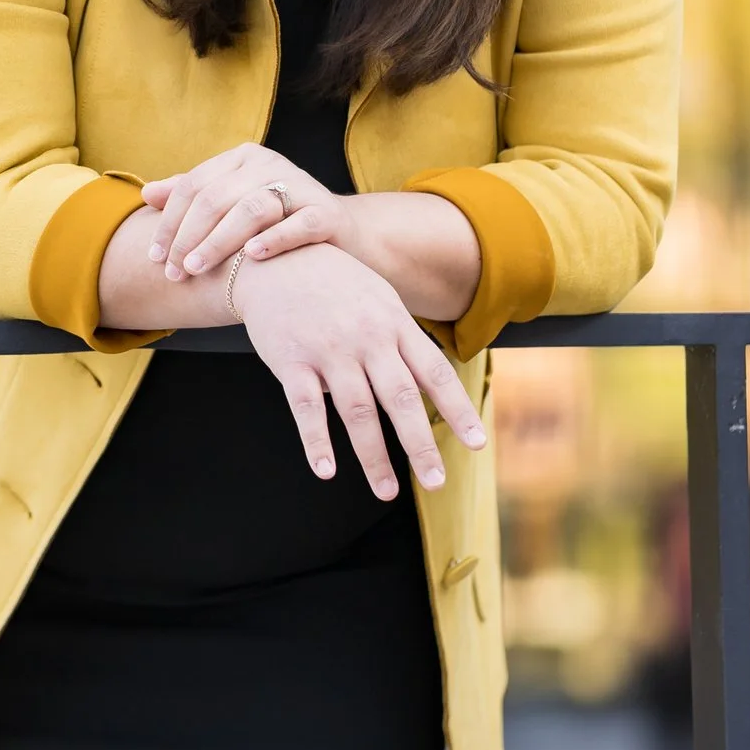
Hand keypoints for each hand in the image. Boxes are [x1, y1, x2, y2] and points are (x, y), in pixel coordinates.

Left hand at [143, 142, 342, 282]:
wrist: (341, 234)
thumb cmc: (275, 222)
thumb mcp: (232, 204)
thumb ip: (192, 196)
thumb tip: (146, 193)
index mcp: (243, 158)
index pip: (193, 185)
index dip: (168, 222)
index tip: (154, 258)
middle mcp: (270, 164)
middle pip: (215, 198)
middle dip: (187, 237)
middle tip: (173, 272)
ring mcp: (300, 185)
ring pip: (250, 209)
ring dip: (218, 241)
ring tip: (196, 268)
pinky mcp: (326, 212)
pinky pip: (297, 224)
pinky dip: (273, 239)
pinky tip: (251, 256)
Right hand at [231, 241, 486, 495]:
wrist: (272, 257)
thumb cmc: (332, 282)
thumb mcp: (377, 297)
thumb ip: (401, 339)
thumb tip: (428, 384)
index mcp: (393, 323)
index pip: (433, 372)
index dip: (457, 409)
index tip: (476, 444)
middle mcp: (366, 337)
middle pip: (399, 398)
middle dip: (420, 444)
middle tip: (436, 482)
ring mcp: (328, 349)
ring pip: (357, 410)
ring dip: (373, 456)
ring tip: (386, 492)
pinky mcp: (291, 359)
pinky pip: (305, 407)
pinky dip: (316, 441)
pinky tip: (326, 471)